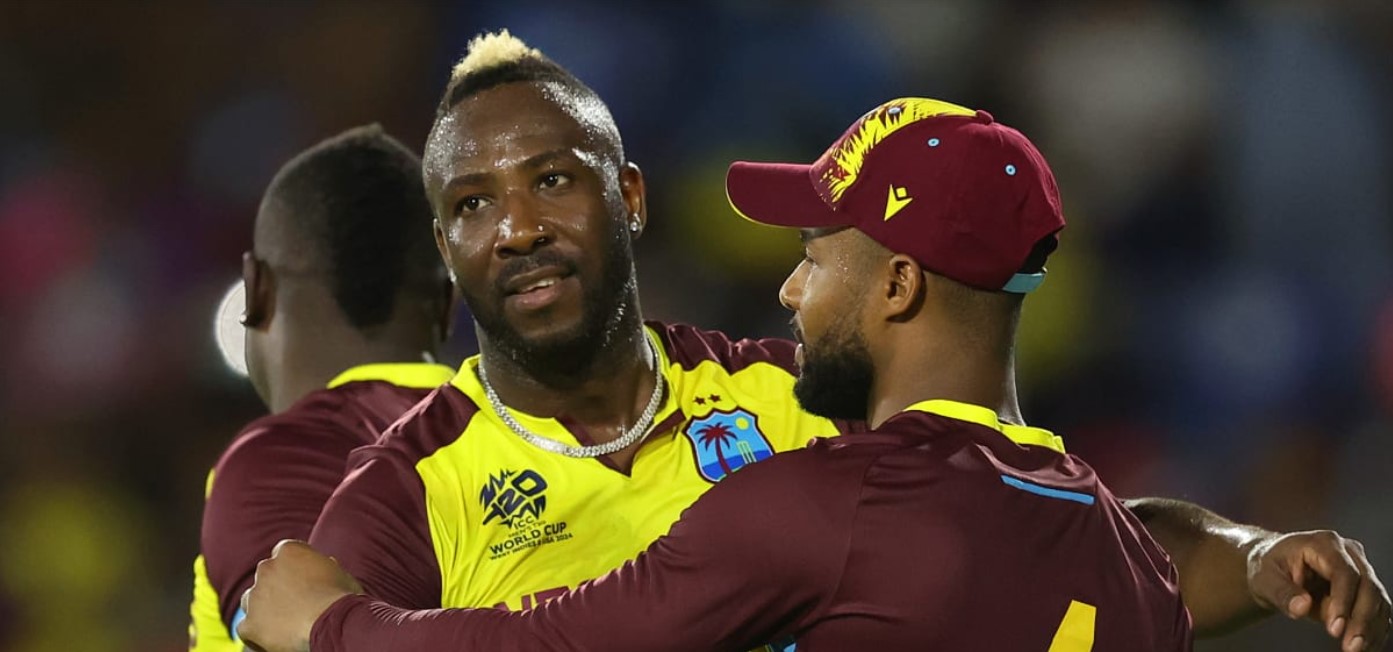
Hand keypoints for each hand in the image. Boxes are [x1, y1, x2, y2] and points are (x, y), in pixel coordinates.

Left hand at [237, 539, 363, 651]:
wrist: (334, 625)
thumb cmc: (342, 599)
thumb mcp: (340, 574)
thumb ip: (324, 567)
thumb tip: (325, 565)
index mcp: (289, 551)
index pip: (283, 555)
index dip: (293, 569)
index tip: (302, 582)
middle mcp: (266, 569)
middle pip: (266, 576)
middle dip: (276, 588)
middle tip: (295, 604)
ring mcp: (254, 597)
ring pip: (252, 601)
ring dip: (264, 609)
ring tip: (286, 623)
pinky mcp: (248, 624)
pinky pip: (247, 628)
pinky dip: (259, 634)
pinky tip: (278, 639)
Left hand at [1248, 530, 1390, 651]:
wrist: (1275, 568)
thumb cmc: (1268, 569)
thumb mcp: (1264, 578)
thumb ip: (1281, 592)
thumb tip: (1302, 607)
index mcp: (1323, 544)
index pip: (1343, 572)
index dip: (1343, 601)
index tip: (1335, 629)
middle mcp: (1348, 552)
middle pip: (1367, 586)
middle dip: (1361, 619)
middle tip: (1350, 646)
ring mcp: (1360, 569)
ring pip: (1378, 600)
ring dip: (1371, 628)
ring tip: (1355, 649)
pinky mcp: (1365, 587)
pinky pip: (1378, 610)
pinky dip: (1374, 629)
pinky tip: (1365, 646)